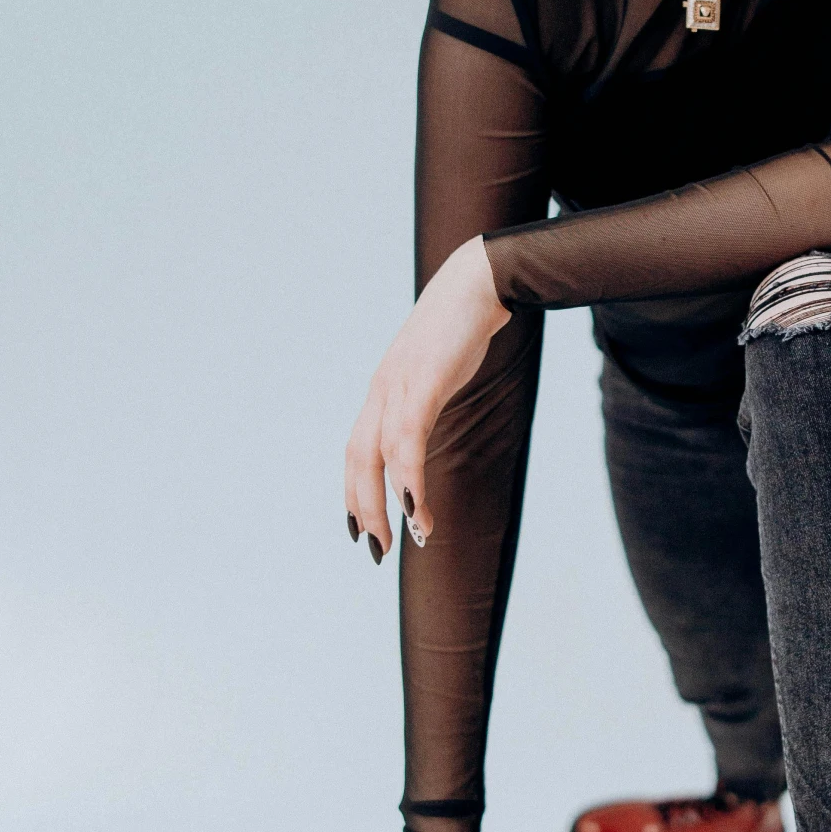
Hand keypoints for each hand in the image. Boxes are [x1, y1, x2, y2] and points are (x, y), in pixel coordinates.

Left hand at [345, 235, 509, 558]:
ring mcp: (399, 384)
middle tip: (378, 549)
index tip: (360, 528)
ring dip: (388, 502)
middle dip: (363, 508)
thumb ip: (427, 395)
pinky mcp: (422, 381)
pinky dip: (407, 475)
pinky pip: (408, 437)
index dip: (353, 491)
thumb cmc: (461, 325)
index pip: (357, 449)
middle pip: (358, 459)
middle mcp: (382, 390)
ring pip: (379, 455)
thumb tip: (431, 420)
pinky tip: (415, 504)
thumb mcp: (437, 368)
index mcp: (384, 390)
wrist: (477, 281)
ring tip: (412, 535)